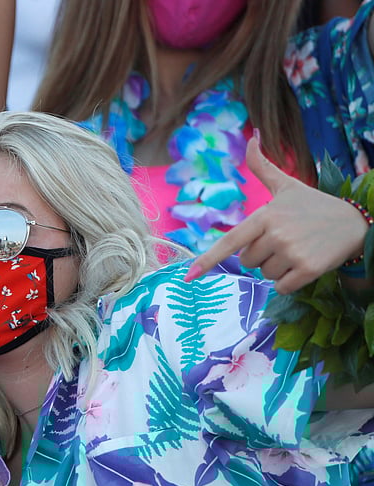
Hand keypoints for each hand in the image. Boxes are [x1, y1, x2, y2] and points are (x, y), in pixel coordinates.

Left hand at [185, 132, 367, 293]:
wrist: (356, 222)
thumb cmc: (314, 206)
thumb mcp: (287, 185)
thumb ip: (263, 167)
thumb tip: (251, 138)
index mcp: (266, 215)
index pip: (230, 241)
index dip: (208, 259)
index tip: (188, 276)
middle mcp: (276, 234)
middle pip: (247, 262)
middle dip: (262, 255)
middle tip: (286, 241)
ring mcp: (293, 253)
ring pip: (265, 275)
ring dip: (278, 268)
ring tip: (298, 249)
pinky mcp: (309, 270)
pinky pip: (282, 288)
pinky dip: (290, 282)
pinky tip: (305, 264)